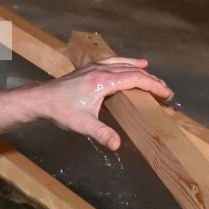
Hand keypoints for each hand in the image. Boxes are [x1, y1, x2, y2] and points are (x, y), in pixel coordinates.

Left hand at [33, 57, 170, 150]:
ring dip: (140, 70)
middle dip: (151, 79)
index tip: (166, 93)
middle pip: (132, 70)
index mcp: (102, 81)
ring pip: (123, 64)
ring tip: (153, 75)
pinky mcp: (88, 68)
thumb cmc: (61, 111)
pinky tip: (132, 64)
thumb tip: (117, 145)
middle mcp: (100, 70)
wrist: (41, 99)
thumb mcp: (82, 125)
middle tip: (165, 90)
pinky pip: (113, 62)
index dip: (153, 85)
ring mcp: (94, 67)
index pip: (135, 79)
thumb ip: (101, 133)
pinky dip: (126, 63)